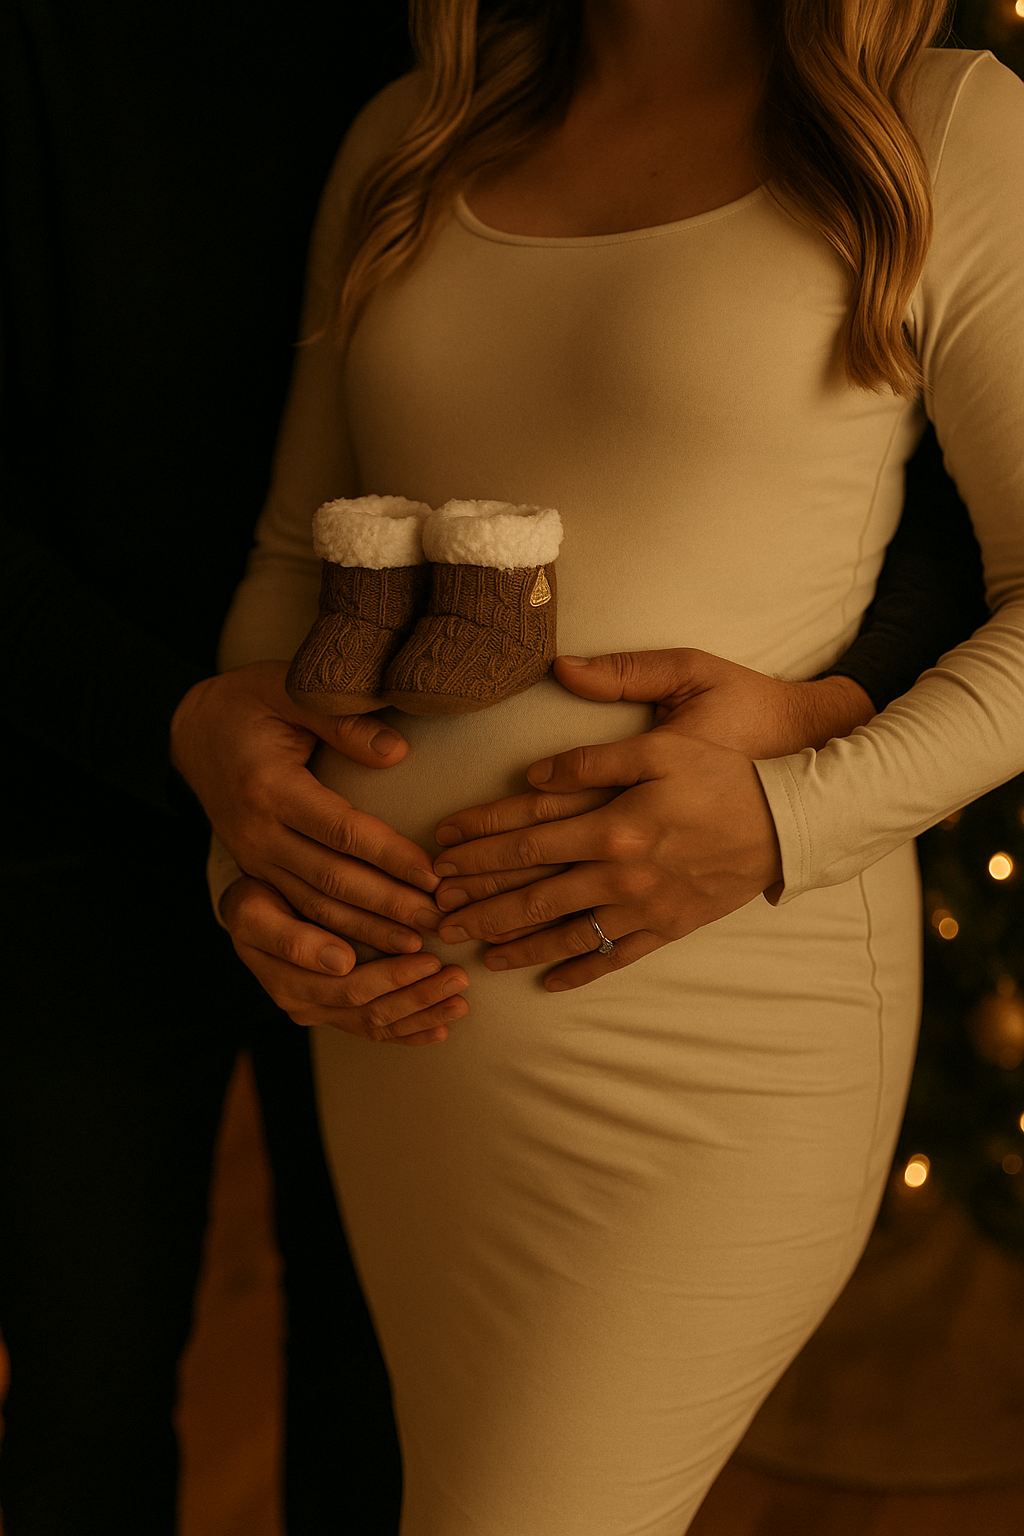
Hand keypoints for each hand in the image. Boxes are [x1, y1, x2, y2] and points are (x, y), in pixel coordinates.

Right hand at [171, 660, 441, 952]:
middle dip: (389, 904)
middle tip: (440, 919)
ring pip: (316, 907)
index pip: (341, 831)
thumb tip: (397, 752)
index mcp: (269, 787)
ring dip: (369, 928)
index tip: (433, 873)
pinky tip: (377, 944)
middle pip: (332, 879)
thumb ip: (341, 720)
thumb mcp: (287, 689)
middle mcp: (258, 832)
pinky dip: (341, 932)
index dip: (390, 856)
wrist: (189, 730)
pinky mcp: (256, 872)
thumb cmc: (248, 704)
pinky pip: (301, 911)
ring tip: (419, 941)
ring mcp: (253, 858)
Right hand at [222, 877, 468, 1044]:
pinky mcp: (334, 1013)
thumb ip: (290, 938)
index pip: (350, 987)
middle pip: (371, 1010)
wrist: (248, 909)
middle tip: (458, 976)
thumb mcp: (253, 910)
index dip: (393, 977)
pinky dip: (411, 1032)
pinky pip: (375, 1031)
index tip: (429, 958)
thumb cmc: (254, 900)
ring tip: (459, 1001)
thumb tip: (341, 962)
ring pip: (378, 1025)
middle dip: (419, 995)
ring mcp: (320, 1012)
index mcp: (287, 981)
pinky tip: (440, 1028)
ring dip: (423, 1014)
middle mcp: (304, 1004)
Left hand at [429, 647, 868, 989]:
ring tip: (477, 954)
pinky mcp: (668, 927)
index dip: (479, 845)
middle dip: (481, 905)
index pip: (528, 838)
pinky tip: (548, 984)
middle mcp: (621, 873)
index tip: (440, 854)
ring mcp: (644, 907)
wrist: (790, 821)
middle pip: (535, 893)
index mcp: (613, 824)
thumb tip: (532, 778)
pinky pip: (616, 957)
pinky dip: (580, 971)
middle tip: (437, 918)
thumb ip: (591, 761)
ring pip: (567, 933)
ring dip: (518, 944)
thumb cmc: (723, 773)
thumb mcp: (659, 744)